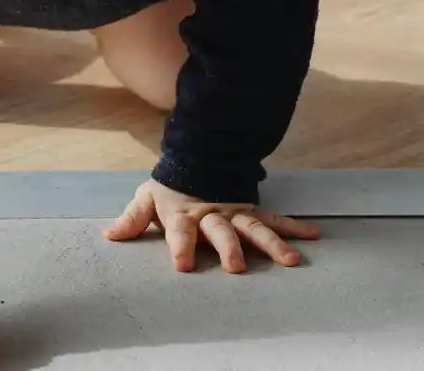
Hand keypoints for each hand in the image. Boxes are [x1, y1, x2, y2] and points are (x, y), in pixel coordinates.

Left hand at [103, 179, 319, 272]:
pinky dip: (294, 227)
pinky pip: (274, 219)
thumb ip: (132, 219)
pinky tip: (313, 236)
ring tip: (290, 261)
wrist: (197, 157)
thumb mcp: (148, 199)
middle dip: (228, 248)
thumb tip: (109, 236)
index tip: (182, 266)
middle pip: (220, 232)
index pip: (180, 231)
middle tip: (235, 267)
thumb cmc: (171, 187)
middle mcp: (211, 214)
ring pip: (253, 228)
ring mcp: (234, 212)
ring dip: (271, 244)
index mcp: (183, 214)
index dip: (180, 246)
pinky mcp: (251, 211)